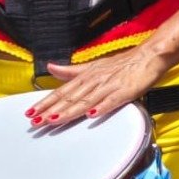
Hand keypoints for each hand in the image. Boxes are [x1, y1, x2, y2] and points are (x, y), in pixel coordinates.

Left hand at [28, 48, 168, 126]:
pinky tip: (91, 116)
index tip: (30, 112)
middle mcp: (94, 80)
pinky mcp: (125, 91)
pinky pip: (111, 101)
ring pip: (86, 101)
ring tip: (54, 121)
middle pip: (70, 98)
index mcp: (86, 76)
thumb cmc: (122, 64)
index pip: (62, 91)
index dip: (46, 102)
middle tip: (36, 122)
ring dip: (69, 112)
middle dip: (51, 110)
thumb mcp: (93, 66)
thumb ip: (71, 70)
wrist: (148, 56)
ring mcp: (109, 86)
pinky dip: (101, 108)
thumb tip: (51, 68)